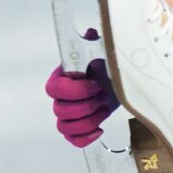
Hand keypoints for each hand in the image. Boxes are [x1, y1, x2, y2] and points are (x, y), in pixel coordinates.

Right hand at [44, 29, 120, 146]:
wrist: (118, 80)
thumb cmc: (107, 65)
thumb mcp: (104, 52)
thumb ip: (95, 43)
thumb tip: (90, 33)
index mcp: (62, 78)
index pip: (54, 90)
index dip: (75, 91)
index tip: (96, 85)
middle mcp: (61, 97)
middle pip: (60, 111)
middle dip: (87, 106)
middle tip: (103, 95)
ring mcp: (68, 113)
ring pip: (64, 127)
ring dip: (88, 121)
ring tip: (104, 108)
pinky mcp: (79, 126)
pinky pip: (72, 139)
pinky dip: (84, 139)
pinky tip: (100, 130)